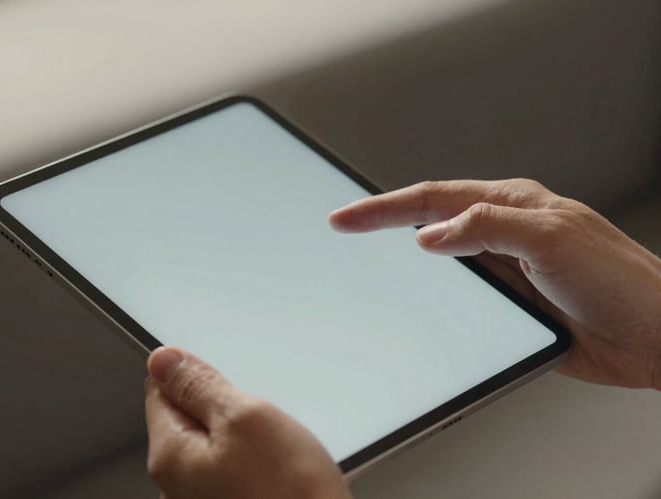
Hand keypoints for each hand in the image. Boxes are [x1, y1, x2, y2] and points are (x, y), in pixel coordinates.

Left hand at [144, 347, 352, 498]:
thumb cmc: (290, 494)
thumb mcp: (246, 417)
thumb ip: (200, 385)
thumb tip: (164, 360)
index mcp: (170, 457)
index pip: (160, 390)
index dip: (196, 377)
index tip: (224, 382)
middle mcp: (175, 487)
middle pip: (188, 418)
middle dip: (223, 409)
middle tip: (260, 421)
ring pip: (215, 443)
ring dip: (242, 437)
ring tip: (275, 451)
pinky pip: (232, 468)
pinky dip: (253, 461)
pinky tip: (278, 471)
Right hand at [329, 178, 660, 389]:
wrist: (656, 337)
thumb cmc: (621, 282)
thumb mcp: (551, 239)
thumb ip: (487, 228)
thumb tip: (430, 235)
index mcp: (511, 205)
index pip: (432, 199)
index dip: (383, 208)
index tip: (346, 217)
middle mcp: (502, 234)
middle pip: (427, 223)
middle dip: (381, 223)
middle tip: (342, 228)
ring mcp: (502, 272)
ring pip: (438, 264)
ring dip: (402, 264)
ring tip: (363, 264)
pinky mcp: (506, 307)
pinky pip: (456, 301)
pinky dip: (429, 302)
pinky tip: (413, 307)